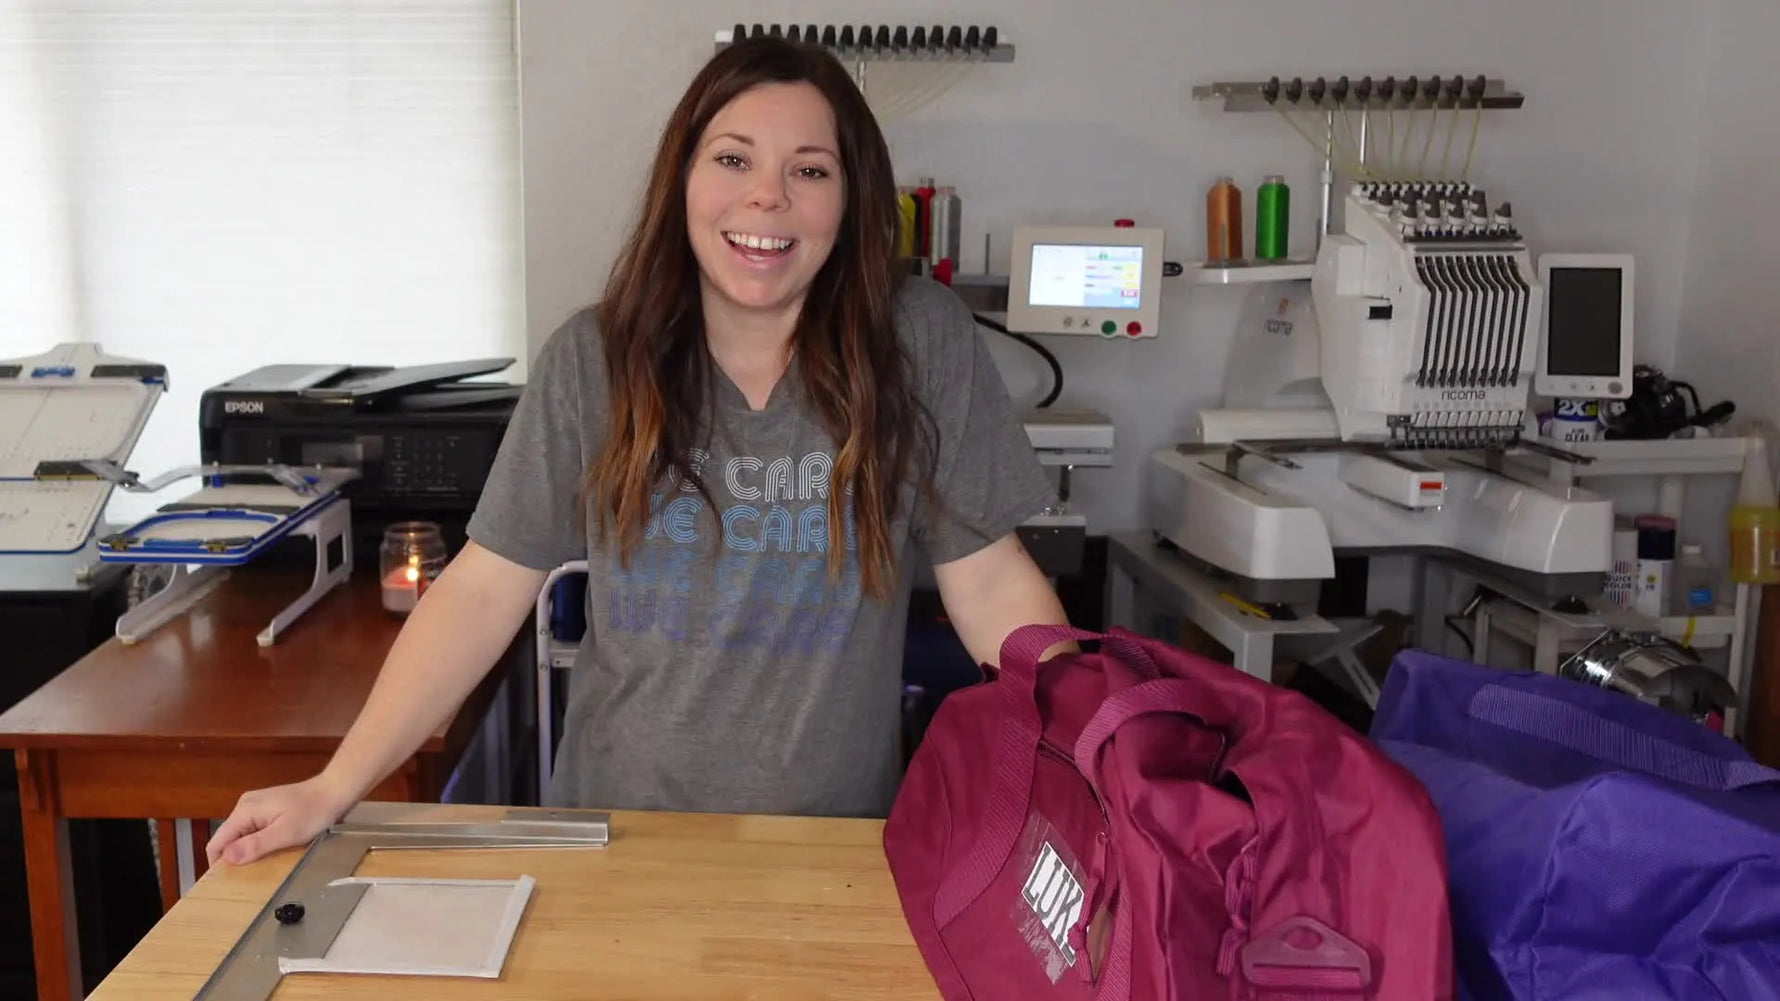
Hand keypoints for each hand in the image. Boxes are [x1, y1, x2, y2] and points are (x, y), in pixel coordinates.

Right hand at [206, 774, 353, 866]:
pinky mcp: (267, 808)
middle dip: (233, 858)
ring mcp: (256, 806)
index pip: (217, 841)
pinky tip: (270, 851)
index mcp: (244, 811)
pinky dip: (257, 843)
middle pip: (228, 838)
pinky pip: (253, 830)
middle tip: (246, 879)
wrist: (334, 791)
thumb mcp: (285, 833)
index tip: (224, 882)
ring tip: (259, 868)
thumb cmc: (313, 812)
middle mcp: (245, 806)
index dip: (217, 863)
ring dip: (246, 851)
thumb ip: (255, 845)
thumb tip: (226, 858)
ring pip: (240, 835)